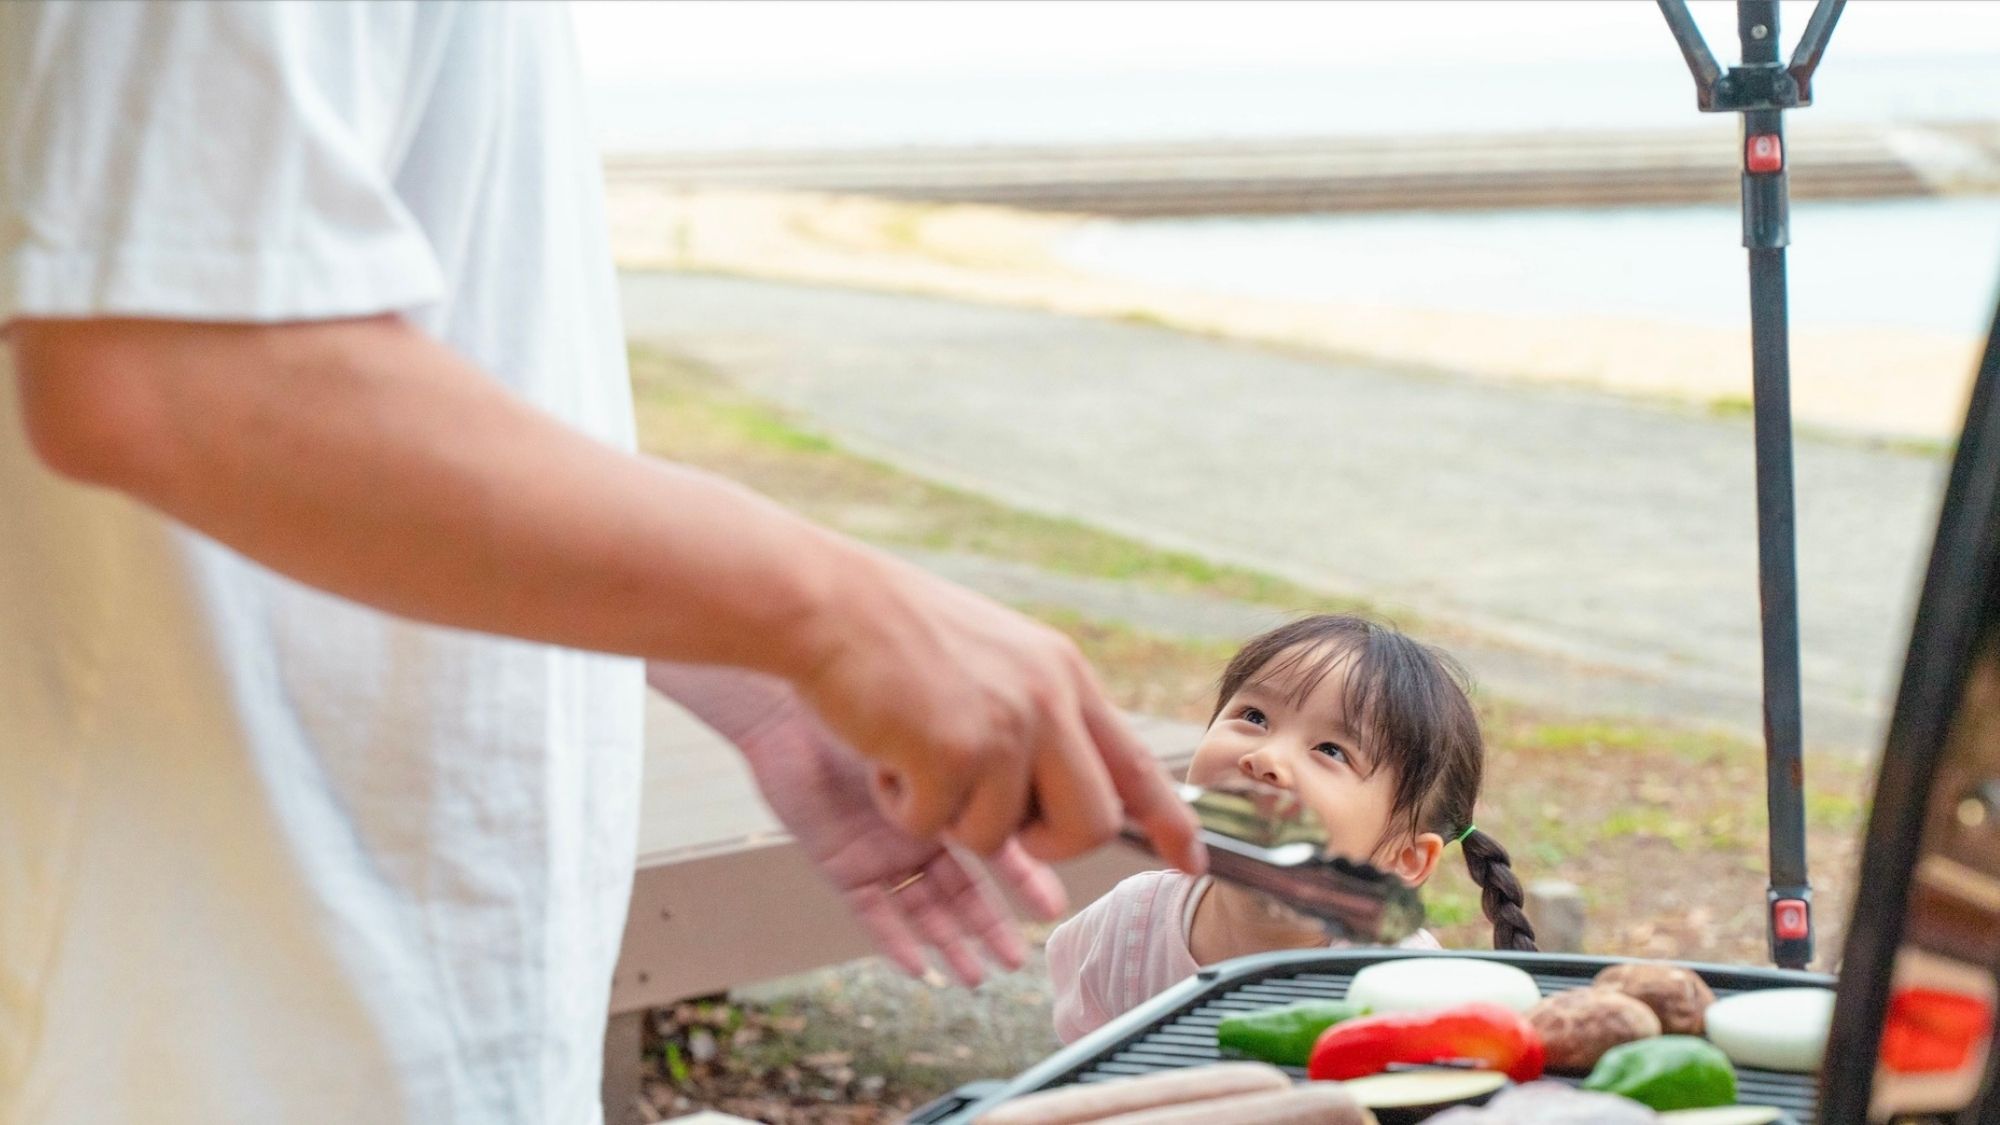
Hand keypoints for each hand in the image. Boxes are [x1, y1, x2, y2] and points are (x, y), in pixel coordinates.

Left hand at [649, 662, 1068, 984]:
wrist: (807, 645)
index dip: (1051, 855)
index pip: (1029, 818)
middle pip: (981, 869)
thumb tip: (1097, 787)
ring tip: (993, 970)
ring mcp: (888, 830)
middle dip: (1005, 907)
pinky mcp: (841, 852)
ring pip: (935, 900)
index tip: (1080, 890)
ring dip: (966, 936)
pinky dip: (900, 940)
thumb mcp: (985, 699)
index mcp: (976, 759)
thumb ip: (1033, 743)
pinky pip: (875, 910)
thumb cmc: (897, 651)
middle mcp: (936, 799)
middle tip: (1026, 940)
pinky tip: (922, 969)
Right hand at [786, 549, 1204, 872]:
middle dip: (1046, 848)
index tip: (1190, 864)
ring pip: (1000, 838)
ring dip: (947, 816)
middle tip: (992, 821)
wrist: (825, 603)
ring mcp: (1005, 727)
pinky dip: (900, 806)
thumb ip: (1039, 714)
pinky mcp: (952, 754)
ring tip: (912, 755)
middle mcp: (1049, 699)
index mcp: (1063, 674)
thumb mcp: (995, 659)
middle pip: (1092, 824)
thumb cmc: (892, 634)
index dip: (1169, 823)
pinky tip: (882, 750)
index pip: (1136, 763)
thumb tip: (1069, 793)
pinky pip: (933, 829)